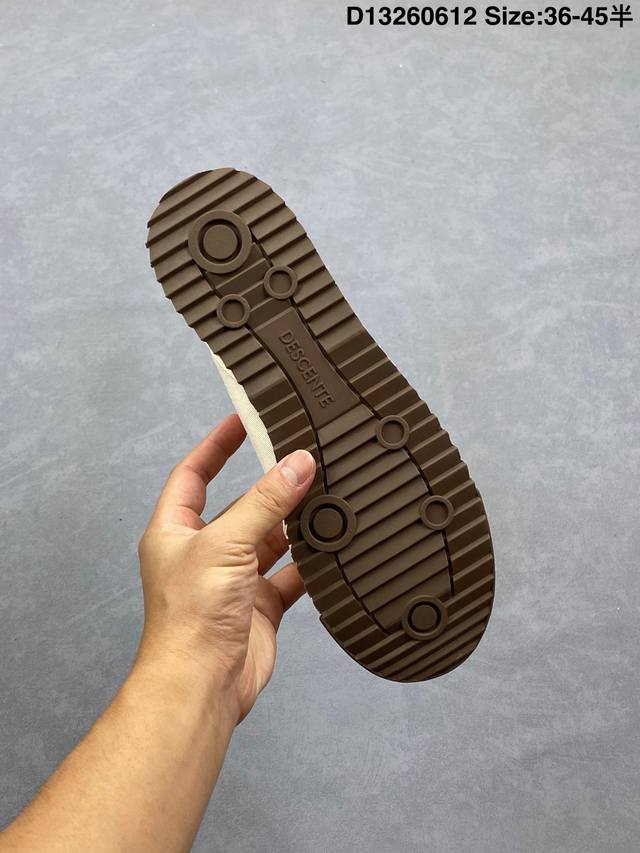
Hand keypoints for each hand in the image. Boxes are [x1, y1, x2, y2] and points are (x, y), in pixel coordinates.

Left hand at [136, 414, 315, 721]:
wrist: (202, 685)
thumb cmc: (190, 618)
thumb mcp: (226, 543)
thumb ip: (266, 503)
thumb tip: (297, 464)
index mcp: (176, 531)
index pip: (194, 473)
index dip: (216, 445)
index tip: (242, 420)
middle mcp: (203, 552)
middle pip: (240, 505)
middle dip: (269, 485)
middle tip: (300, 458)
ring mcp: (233, 579)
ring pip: (269, 538)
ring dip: (293, 523)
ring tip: (323, 496)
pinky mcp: (259, 605)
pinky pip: (289, 574)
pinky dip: (309, 563)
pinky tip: (330, 548)